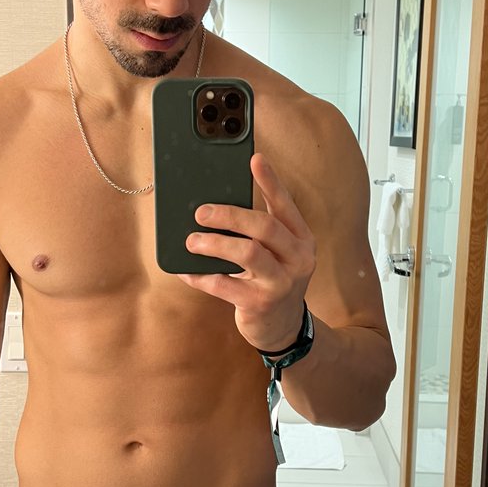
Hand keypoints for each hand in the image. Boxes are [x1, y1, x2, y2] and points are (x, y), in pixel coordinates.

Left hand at [178, 152, 315, 350]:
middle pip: (264, 227)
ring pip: (248, 253)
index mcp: (301, 239)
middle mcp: (297, 258)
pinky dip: (202, 277)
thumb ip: (261, 229)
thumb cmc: (272, 280)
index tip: (254, 159)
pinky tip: (186, 272)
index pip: (285, 205)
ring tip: (192, 241)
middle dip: (230, 215)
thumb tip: (221, 200)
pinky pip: (225, 285)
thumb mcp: (279, 253)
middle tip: (201, 212)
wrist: (283, 328)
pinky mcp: (260, 304)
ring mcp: (281, 283)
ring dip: (215, 244)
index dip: (270, 181)